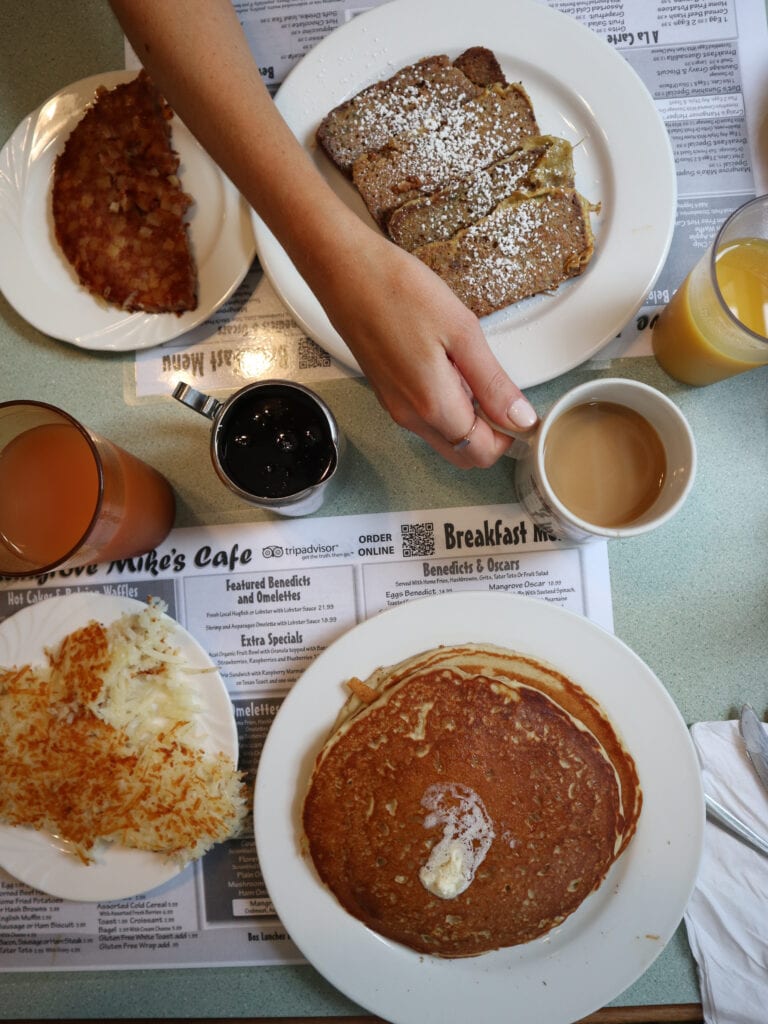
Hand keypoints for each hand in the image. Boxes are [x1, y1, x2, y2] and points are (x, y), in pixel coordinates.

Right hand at [309, 226, 538, 467]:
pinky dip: (447, 406)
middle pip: (463, 454)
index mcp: (432, 404)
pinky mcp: (387, 394)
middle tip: (503, 392)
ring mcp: (395, 407)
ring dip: (468, 419)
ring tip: (471, 370)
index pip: (482, 452)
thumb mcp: (462, 332)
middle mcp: (410, 416)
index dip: (509, 436)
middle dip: (491, 435)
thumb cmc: (398, 291)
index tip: (522, 409)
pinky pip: (426, 418)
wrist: (345, 271)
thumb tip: (520, 418)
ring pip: (445, 437)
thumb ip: (493, 382)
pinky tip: (449, 367)